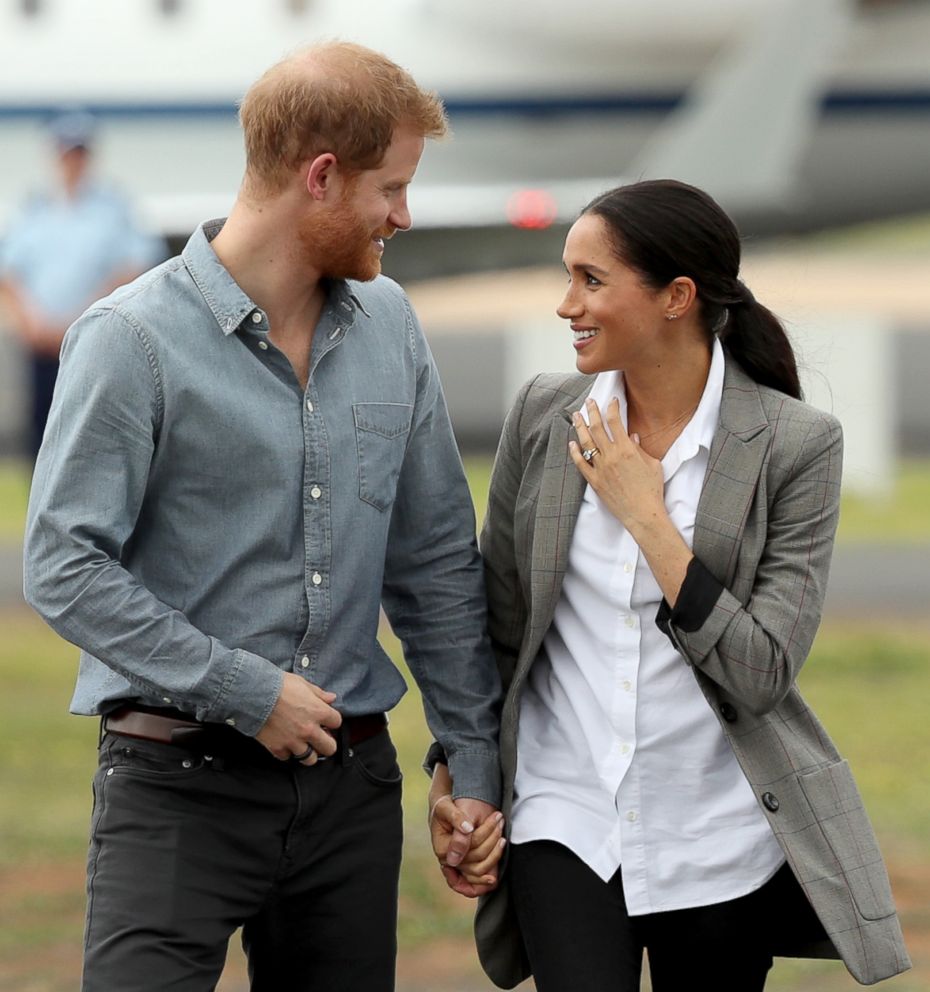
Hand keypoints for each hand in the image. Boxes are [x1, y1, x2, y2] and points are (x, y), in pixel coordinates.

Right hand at [256, 672, 341, 763]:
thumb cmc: (277, 685)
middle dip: (327, 743)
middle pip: (330, 748)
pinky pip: (287, 757)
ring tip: (303, 744)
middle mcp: (309, 730)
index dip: (332, 721)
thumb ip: (319, 694)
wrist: (253, 694)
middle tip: (320, 738)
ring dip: (308, 752)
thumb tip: (331, 698)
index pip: (337, 722)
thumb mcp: (302, 683)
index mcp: (318, 712)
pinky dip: (286, 752)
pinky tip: (284, 742)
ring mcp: (294, 742)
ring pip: (310, 759)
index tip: (326, 721)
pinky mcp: (278, 749)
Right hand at [429, 765, 503, 897]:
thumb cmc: (444, 808)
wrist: (443, 812)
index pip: (470, 847)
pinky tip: (495, 875)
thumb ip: (456, 819)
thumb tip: (467, 830)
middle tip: (500, 821)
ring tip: (502, 837)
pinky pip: (474, 883)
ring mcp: (457, 866)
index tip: (498, 825)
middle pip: (477, 858)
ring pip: (479, 870)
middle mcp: (449, 861)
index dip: (486, 836)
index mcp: (442, 848)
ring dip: (495, 855)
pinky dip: (485, 881)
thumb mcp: (446, 808)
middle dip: (493, 841)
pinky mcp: (464, 867)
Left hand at [571, 397, 693, 605]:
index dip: (611, 408)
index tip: (611, 401)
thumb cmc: (652, 490)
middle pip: (596, 428)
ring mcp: (601, 469)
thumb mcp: (653, 465)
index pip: (615, 422)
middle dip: (592, 412)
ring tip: (576, 416)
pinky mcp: (594, 481)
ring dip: (580, 427)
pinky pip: (580, 464)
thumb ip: (640, 449)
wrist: (643, 513)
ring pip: (586, 443)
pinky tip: (571, 443)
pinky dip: (575, 452)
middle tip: (589, 402)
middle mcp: (611, 456)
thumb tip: (632, 436)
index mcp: (627, 449)